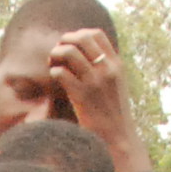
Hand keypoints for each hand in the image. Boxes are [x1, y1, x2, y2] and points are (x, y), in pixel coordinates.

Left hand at [39, 27, 135, 149]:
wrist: (117, 138)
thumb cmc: (112, 113)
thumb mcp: (116, 85)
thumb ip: (105, 68)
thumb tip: (85, 53)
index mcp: (116, 64)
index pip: (96, 34)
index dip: (78, 34)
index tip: (70, 45)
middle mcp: (107, 69)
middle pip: (82, 38)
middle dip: (64, 41)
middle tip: (57, 54)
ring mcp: (95, 82)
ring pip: (70, 52)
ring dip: (56, 55)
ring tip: (52, 65)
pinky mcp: (82, 96)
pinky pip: (61, 73)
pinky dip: (54, 72)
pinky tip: (55, 80)